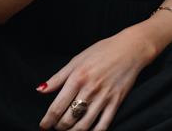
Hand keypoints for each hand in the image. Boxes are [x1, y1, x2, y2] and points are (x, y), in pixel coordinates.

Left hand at [36, 28, 160, 130]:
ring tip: (68, 130)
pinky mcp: (116, 103)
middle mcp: (89, 90)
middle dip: (58, 127)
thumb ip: (58, 77)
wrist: (129, 49)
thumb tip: (41, 90)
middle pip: (68, 119)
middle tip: (55, 127)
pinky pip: (103, 125)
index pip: (57, 107)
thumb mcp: (76, 60)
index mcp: (77, 78)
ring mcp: (104, 98)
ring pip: (84, 125)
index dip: (47, 120)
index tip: (43, 125)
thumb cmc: (102, 51)